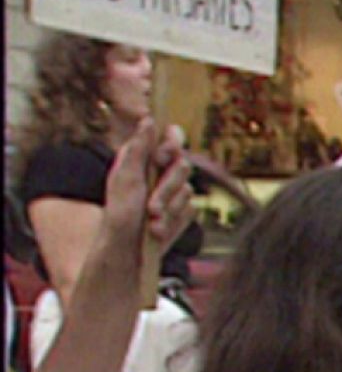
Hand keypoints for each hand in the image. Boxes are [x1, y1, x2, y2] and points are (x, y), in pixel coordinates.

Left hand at [103, 119, 193, 256]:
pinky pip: (191, 209)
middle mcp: (160, 172)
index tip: (161, 158)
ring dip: (168, 208)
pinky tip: (158, 230)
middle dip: (167, 188)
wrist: (128, 252)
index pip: (169, 138)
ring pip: (187, 190)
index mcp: (143, 157)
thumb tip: (148, 119)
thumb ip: (138, 149)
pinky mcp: (183, 212)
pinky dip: (174, 221)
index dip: (171, 144)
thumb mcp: (126, 178)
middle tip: (151, 206)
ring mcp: (174, 193)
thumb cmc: (120, 214)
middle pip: (183, 165)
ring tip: (151, 222)